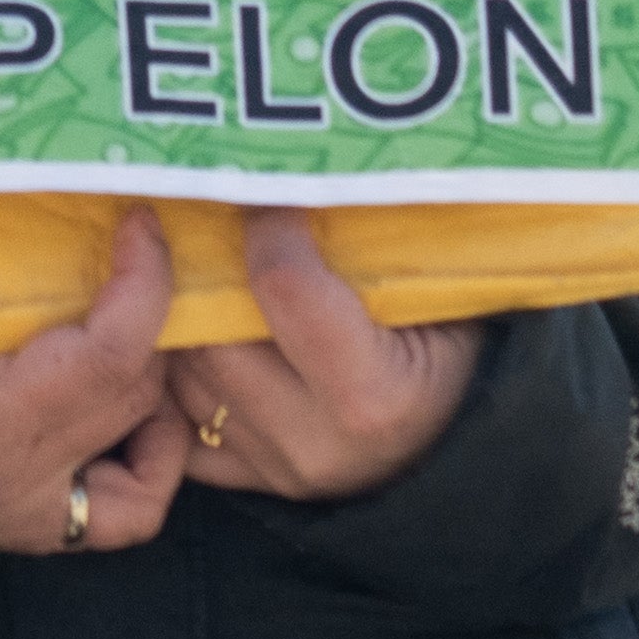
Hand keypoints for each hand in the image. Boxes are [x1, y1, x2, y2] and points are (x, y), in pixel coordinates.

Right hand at [0, 211, 191, 557]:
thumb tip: (24, 189)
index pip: (109, 351)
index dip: (143, 283)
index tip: (140, 224)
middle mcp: (27, 474)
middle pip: (133, 390)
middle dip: (147, 323)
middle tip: (123, 267)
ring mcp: (37, 511)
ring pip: (146, 442)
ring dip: (148, 379)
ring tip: (125, 334)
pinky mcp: (37, 530)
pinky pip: (129, 509)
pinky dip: (148, 459)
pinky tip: (130, 429)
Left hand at [159, 209, 487, 499]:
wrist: (463, 439)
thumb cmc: (458, 345)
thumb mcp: (441, 290)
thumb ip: (376, 236)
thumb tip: (310, 158)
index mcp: (374, 399)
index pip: (283, 288)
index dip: (268, 223)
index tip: (265, 184)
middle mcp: (315, 444)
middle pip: (213, 333)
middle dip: (206, 268)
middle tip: (211, 214)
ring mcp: (275, 470)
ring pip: (180, 370)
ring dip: (180, 313)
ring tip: (199, 262)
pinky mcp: (246, 480)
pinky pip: (174, 412)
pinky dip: (175, 365)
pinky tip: (194, 324)